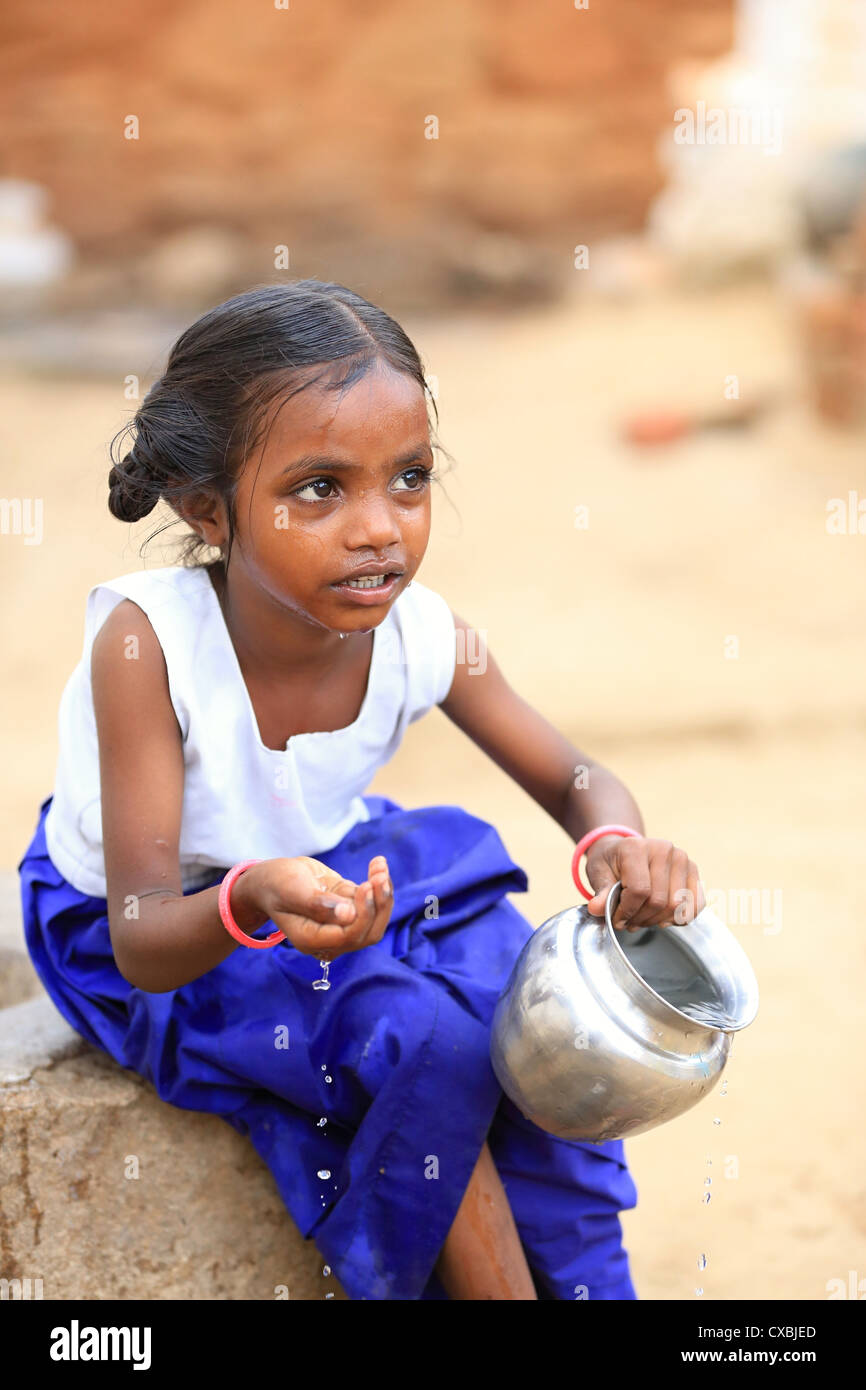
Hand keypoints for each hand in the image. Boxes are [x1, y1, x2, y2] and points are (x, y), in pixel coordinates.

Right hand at [234, 854, 392, 958]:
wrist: (271, 877)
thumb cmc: (276, 884)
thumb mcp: (293, 891)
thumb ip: (318, 905)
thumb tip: (348, 915)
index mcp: (312, 940)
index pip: (349, 936)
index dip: (363, 914)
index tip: (365, 886)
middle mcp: (329, 937)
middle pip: (368, 932)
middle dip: (379, 905)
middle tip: (379, 877)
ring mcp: (341, 923)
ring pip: (374, 917)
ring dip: (382, 893)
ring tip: (379, 867)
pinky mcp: (349, 906)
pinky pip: (371, 901)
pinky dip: (378, 883)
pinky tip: (377, 863)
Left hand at [583, 835, 705, 930]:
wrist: (624, 850)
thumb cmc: (611, 862)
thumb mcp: (598, 873)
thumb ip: (601, 892)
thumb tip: (597, 909)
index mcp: (636, 847)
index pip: (639, 890)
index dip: (627, 912)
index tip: (617, 920)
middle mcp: (663, 849)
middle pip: (659, 901)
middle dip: (641, 919)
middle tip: (629, 923)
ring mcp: (682, 858)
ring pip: (677, 906)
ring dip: (658, 921)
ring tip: (643, 920)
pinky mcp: (693, 870)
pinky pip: (696, 904)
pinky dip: (680, 918)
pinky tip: (663, 918)